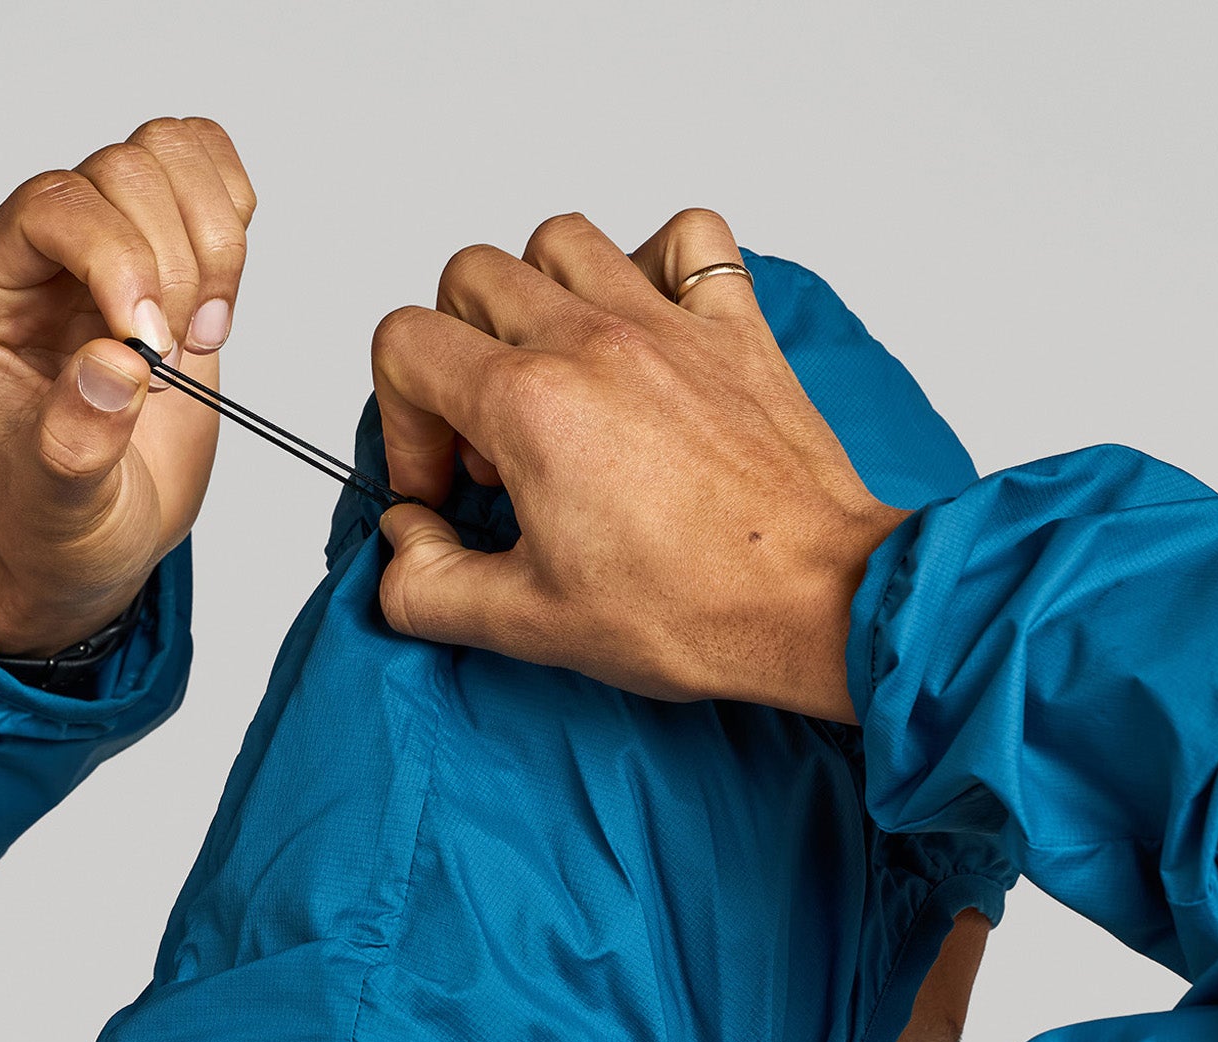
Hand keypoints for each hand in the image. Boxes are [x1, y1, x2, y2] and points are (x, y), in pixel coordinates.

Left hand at [0, 117, 255, 656]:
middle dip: (173, 266)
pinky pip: (205, 169)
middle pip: (121, 172)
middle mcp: (40, 255)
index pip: (52, 206)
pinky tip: (217, 305)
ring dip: (211, 245)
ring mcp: (104, 246)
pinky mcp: (164, 253)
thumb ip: (75, 439)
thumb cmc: (60, 521)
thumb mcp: (60, 505)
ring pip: (167, 155)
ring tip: (198, 336)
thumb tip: (117, 364)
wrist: (93, 538)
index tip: (153, 349)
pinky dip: (232, 221)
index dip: (118, 259)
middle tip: (175, 359)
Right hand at [371, 209, 907, 721]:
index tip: (445, 487)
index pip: (406, 345)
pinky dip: (655, 262)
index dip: (402, 422)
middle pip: (471, 278)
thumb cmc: (695, 610)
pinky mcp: (736, 330)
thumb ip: (429, 585)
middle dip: (455, 356)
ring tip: (555, 377)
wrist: (815, 604)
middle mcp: (594, 342)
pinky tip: (645, 328)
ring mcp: (669, 325)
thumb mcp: (528, 625)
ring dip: (536, 296)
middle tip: (493, 443)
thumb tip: (404, 545)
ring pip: (563, 240)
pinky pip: (690, 239)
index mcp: (531, 405)